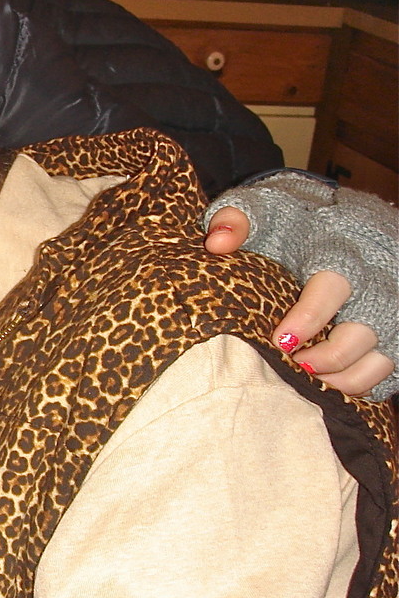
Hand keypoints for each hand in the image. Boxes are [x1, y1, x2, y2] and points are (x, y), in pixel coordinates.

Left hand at [206, 207, 395, 395]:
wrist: (335, 219)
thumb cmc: (290, 221)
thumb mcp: (263, 210)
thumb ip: (236, 220)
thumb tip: (216, 244)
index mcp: (341, 251)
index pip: (334, 286)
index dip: (309, 317)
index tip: (280, 341)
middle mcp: (375, 282)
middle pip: (364, 330)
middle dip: (328, 356)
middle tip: (291, 367)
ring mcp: (389, 310)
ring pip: (380, 356)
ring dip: (344, 377)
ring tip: (304, 381)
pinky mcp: (392, 333)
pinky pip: (385, 369)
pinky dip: (358, 384)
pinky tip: (324, 387)